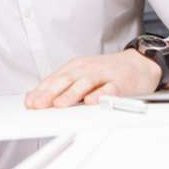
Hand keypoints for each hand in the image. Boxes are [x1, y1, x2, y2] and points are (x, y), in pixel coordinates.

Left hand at [25, 50, 161, 108]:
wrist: (139, 64)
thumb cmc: (107, 73)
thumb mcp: (81, 75)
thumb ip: (61, 86)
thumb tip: (34, 97)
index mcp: (76, 68)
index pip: (55, 79)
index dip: (41, 91)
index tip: (30, 103)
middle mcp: (87, 70)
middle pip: (66, 80)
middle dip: (50, 93)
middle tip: (38, 105)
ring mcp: (104, 75)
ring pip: (85, 84)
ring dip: (71, 94)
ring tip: (59, 104)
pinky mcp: (121, 83)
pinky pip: (109, 90)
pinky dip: (100, 96)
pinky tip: (92, 102)